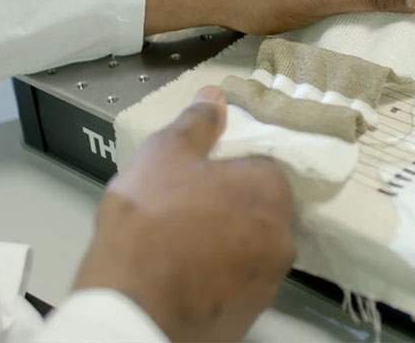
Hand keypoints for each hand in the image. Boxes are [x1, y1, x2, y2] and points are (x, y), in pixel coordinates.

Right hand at [73, 86, 294, 340]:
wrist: (132, 305)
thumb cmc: (149, 219)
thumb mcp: (165, 154)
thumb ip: (197, 124)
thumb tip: (216, 98)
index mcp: (271, 191)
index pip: (260, 167)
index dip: (225, 170)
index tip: (194, 179)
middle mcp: (282, 238)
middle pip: (257, 210)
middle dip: (227, 207)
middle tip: (182, 211)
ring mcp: (268, 281)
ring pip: (248, 249)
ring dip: (224, 244)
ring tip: (177, 246)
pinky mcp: (249, 316)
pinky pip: (235, 285)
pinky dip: (216, 279)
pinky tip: (181, 276)